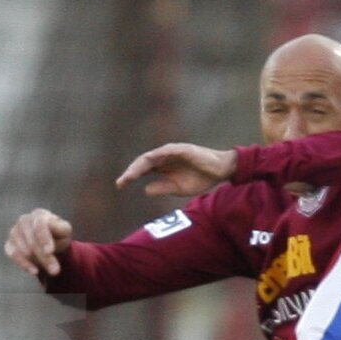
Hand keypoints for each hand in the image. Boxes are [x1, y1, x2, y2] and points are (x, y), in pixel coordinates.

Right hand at [4, 208, 72, 276]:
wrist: (50, 244)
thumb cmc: (58, 235)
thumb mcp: (65, 231)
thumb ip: (62, 228)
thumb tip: (51, 227)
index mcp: (39, 215)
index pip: (39, 224)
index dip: (44, 238)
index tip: (50, 251)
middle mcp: (24, 220)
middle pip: (31, 239)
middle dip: (43, 256)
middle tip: (55, 270)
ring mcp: (14, 232)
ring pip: (22, 248)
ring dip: (36, 261)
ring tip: (50, 271)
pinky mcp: (9, 244)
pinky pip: (12, 253)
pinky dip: (23, 263)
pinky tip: (34, 271)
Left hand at [116, 143, 236, 195]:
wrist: (220, 171)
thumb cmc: (200, 178)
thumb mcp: (178, 188)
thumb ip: (162, 188)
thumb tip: (145, 190)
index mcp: (163, 165)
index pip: (143, 169)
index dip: (131, 176)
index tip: (120, 186)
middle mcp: (165, 157)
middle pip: (143, 162)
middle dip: (131, 172)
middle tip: (121, 183)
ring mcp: (172, 151)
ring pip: (151, 157)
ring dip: (139, 166)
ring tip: (130, 176)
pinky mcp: (182, 149)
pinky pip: (165, 152)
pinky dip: (155, 157)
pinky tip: (146, 164)